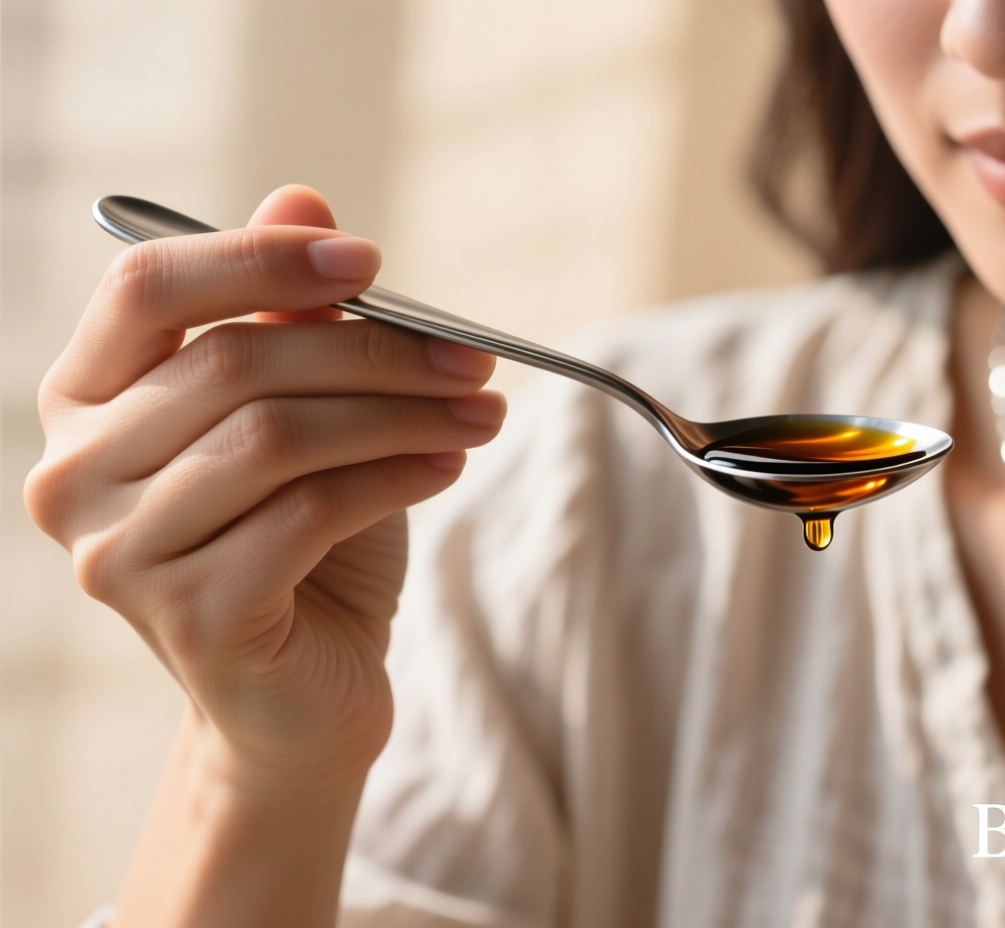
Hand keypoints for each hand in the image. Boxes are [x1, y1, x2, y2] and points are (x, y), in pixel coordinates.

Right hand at [25, 185, 504, 786]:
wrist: (304, 696)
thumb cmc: (302, 543)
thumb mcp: (302, 415)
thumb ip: (286, 317)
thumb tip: (303, 196)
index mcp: (84, 400)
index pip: (146, 287)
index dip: (260, 258)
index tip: (372, 258)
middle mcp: (73, 474)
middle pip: (231, 364)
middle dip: (374, 350)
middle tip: (473, 360)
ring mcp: (117, 554)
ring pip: (275, 438)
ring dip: (400, 414)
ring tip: (481, 416)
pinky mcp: (186, 616)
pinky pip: (307, 514)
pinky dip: (395, 478)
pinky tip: (448, 467)